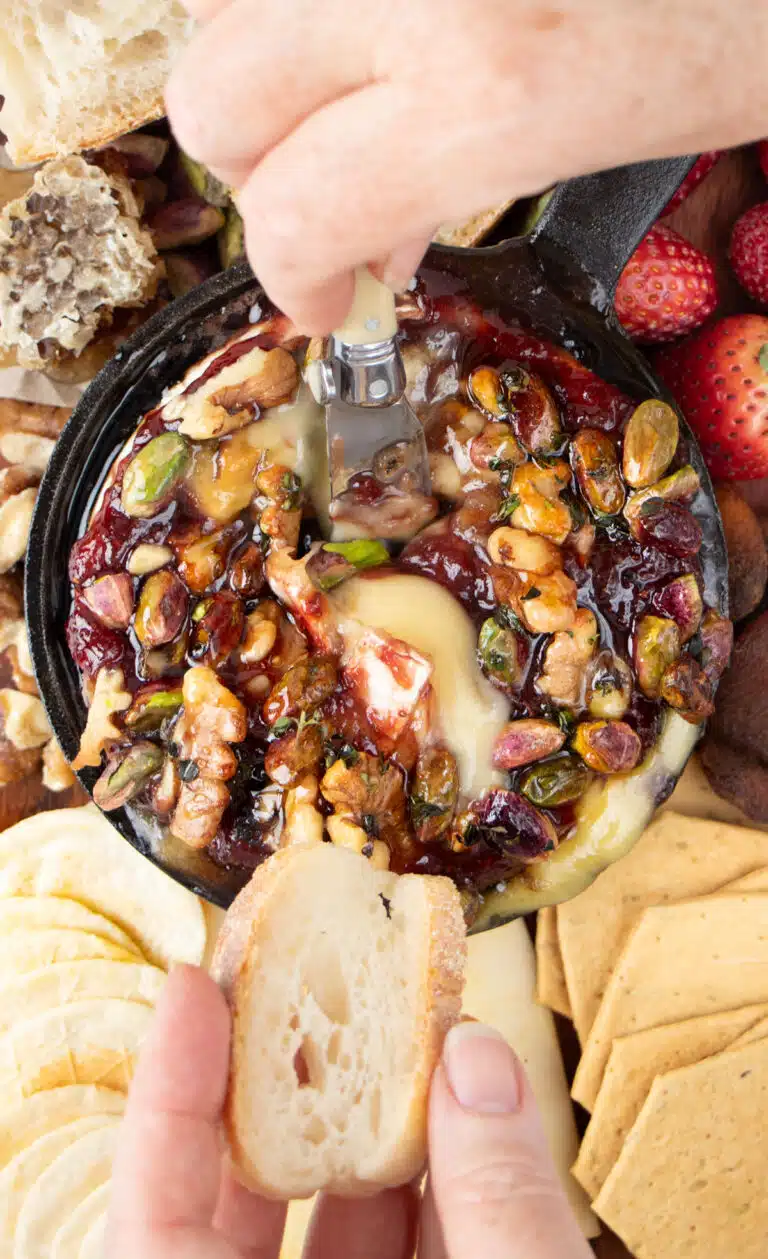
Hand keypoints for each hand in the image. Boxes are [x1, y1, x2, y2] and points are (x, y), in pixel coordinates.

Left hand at [108, 965, 591, 1257]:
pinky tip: (472, 1114)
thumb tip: (475, 1058)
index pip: (155, 1224)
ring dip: (382, 1118)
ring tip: (428, 1032)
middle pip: (246, 1194)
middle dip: (298, 1076)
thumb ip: (500, 1210)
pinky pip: (395, 1242)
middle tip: (326, 976)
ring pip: (331, 1215)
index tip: (193, 981)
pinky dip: (433, 1181)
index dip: (167, 1095)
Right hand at [166, 0, 767, 331]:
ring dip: (269, 69)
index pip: (293, 212)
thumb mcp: (626, 134)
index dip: (296, 279)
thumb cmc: (755, 10)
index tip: (330, 301)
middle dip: (259, 176)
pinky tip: (377, 30)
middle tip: (336, 201)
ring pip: (223, 4)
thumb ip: (461, 191)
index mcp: (493, 83)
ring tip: (358, 98)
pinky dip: (309, 6)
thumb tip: (370, 244)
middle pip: (211, 99)